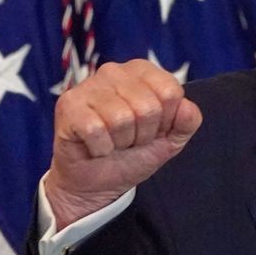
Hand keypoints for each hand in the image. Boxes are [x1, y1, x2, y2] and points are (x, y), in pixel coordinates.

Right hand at [45, 59, 202, 230]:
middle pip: (148, 107)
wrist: (97, 182)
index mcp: (143, 71)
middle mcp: (114, 71)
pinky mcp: (68, 105)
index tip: (153, 129)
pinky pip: (96, 129)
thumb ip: (187, 121)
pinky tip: (95, 146)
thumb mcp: (170, 139)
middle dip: (143, 134)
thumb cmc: (133, 153)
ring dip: (121, 142)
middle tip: (130, 139)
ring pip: (121, 118)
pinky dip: (101, 148)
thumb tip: (186, 107)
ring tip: (113, 142)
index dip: (166, 121)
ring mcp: (88, 86)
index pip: (171, 92)